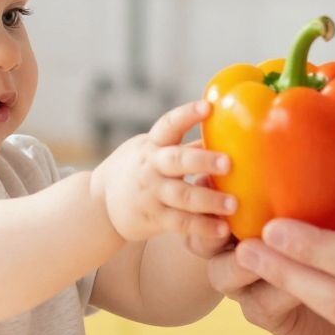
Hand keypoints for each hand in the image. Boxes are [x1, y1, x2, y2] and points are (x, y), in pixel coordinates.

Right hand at [91, 100, 236, 243]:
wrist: (100, 203)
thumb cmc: (137, 169)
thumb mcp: (154, 150)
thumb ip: (187, 146)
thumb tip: (225, 132)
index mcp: (152, 145)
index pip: (168, 125)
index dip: (187, 115)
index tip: (208, 107)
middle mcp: (150, 167)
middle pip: (177, 160)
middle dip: (203, 161)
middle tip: (229, 163)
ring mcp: (151, 194)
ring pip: (182, 195)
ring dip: (209, 200)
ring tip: (234, 204)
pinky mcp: (153, 218)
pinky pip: (180, 223)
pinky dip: (202, 226)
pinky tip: (222, 228)